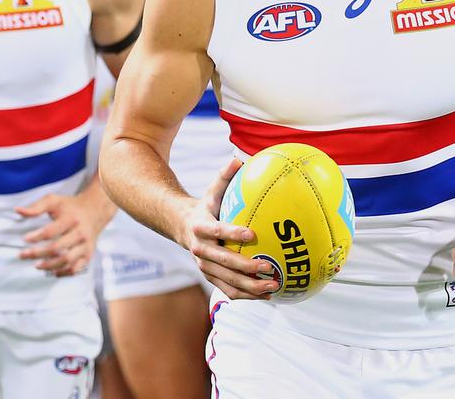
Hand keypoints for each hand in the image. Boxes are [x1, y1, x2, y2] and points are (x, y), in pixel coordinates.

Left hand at [18, 194, 103, 276]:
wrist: (94, 211)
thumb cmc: (70, 206)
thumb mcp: (54, 201)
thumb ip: (36, 207)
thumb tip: (18, 210)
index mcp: (72, 219)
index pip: (51, 231)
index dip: (36, 237)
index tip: (25, 239)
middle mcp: (80, 233)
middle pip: (57, 248)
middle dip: (38, 253)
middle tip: (23, 255)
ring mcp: (85, 245)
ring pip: (67, 260)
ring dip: (49, 265)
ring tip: (36, 265)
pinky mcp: (88, 254)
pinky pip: (76, 268)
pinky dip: (64, 273)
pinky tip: (53, 271)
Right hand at [181, 157, 278, 300]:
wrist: (180, 226)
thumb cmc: (206, 205)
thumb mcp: (213, 190)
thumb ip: (226, 177)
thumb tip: (239, 159)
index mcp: (201, 227)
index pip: (218, 231)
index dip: (233, 233)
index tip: (253, 234)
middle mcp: (200, 249)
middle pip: (224, 262)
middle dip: (247, 267)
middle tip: (270, 267)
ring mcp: (204, 265)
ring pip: (227, 280)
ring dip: (250, 286)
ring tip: (273, 286)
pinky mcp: (209, 276)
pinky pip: (227, 289)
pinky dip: (246, 294)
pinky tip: (267, 295)